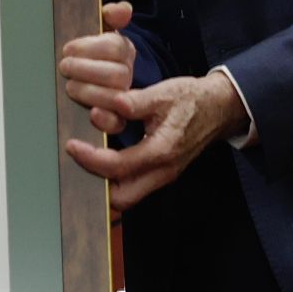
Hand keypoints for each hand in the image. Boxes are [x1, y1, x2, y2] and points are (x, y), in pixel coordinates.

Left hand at [58, 1, 137, 134]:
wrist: (88, 74)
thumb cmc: (91, 52)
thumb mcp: (99, 29)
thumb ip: (110, 16)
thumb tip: (122, 9)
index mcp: (124, 50)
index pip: (115, 47)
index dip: (90, 48)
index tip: (68, 49)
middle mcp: (128, 74)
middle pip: (117, 74)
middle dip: (86, 70)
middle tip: (65, 67)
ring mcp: (124, 98)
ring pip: (116, 98)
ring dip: (89, 92)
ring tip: (69, 86)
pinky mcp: (116, 119)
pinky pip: (117, 124)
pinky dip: (105, 120)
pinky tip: (90, 114)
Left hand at [64, 71, 248, 211]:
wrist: (219, 107)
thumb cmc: (192, 99)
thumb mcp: (164, 93)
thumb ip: (134, 102)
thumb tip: (107, 107)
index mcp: (162, 151)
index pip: (117, 167)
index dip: (90, 159)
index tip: (72, 145)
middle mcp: (164, 171)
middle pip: (123, 198)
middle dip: (97, 183)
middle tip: (79, 158)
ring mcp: (165, 175)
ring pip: (129, 196)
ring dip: (107, 183)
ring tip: (89, 159)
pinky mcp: (165, 172)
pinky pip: (137, 186)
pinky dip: (118, 178)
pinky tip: (106, 158)